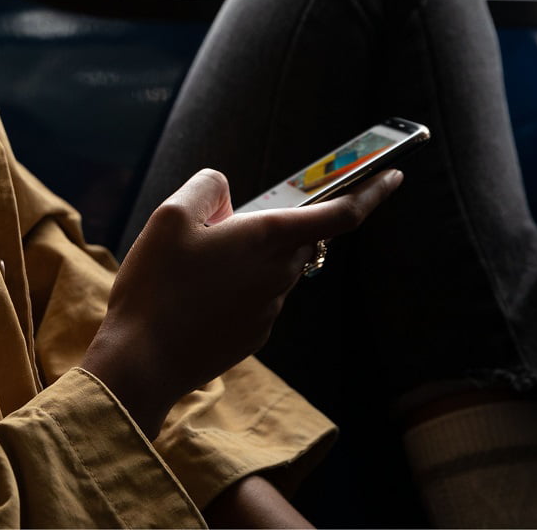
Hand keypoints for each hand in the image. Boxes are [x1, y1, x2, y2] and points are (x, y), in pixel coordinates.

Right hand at [83, 167, 401, 438]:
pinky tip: (193, 293)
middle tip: (222, 222)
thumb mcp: (170, 216)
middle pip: (296, 237)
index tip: (394, 175)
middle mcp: (279, 274)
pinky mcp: (253, 334)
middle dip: (272, 223)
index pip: (339, 214)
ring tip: (193, 263)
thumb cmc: (157, 284)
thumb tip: (227, 194)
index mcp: (267, 238)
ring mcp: (268, 309)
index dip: (371, 191)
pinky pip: (254, 296)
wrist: (143, 360)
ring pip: (272, 266)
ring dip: (248, 255)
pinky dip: (234, 285)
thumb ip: (207, 188)